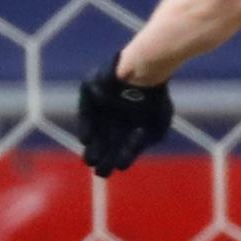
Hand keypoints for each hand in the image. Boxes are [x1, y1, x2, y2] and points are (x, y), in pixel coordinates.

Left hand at [75, 55, 171, 177]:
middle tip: (100, 172)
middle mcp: (111, 114)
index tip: (114, 169)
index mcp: (128, 122)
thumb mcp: (155, 128)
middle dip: (102, 156)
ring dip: (92, 146)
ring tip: (91, 161)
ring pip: (93, 129)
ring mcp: (100, 104)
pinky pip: (85, 113)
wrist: (147, 69)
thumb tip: (122, 166)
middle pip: (104, 140)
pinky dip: (86, 127)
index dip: (115, 158)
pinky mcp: (89, 91)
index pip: (117, 145)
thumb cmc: (155, 99)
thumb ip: (138, 146)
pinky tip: (88, 140)